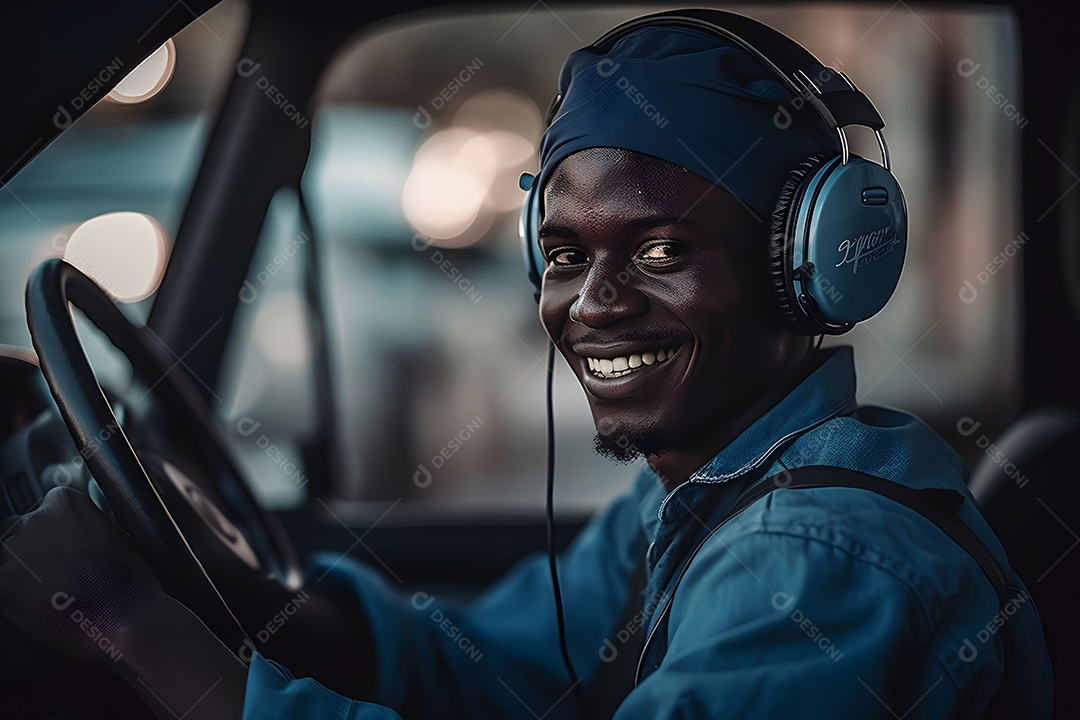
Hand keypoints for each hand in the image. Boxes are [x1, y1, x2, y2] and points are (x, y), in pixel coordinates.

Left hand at [0, 486, 167, 665]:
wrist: (122, 620)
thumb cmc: (127, 581)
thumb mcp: (118, 536)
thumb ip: (87, 525)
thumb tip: (76, 532)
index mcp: (64, 502)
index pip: (46, 506)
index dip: (57, 530)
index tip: (65, 546)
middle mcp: (34, 520)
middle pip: (21, 529)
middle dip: (36, 549)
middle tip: (59, 571)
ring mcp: (14, 553)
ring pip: (7, 557)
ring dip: (23, 571)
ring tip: (51, 593)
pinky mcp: (2, 586)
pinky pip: (4, 586)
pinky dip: (16, 596)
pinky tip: (42, 606)